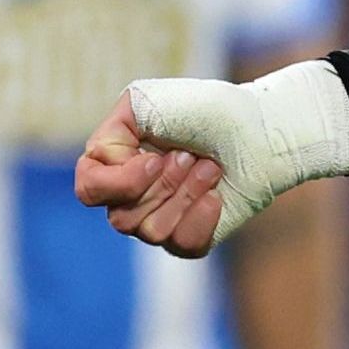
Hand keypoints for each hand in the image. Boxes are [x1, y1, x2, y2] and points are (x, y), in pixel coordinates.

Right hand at [80, 63, 348, 259]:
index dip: (121, 182)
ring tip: (211, 167)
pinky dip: (202, 219)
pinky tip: (217, 195)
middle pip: (122, 217)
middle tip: (192, 155)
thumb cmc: (206, 110)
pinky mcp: (189, 237)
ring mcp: (158, 219)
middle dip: (165, 185)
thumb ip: (114, 129)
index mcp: (113, 162)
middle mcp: (129, 196)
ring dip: (186, 196)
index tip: (156, 157)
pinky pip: (182, 246)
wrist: (259, 129)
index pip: (89, 190)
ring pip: (153, 232)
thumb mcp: (149, 101)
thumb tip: (110, 167)